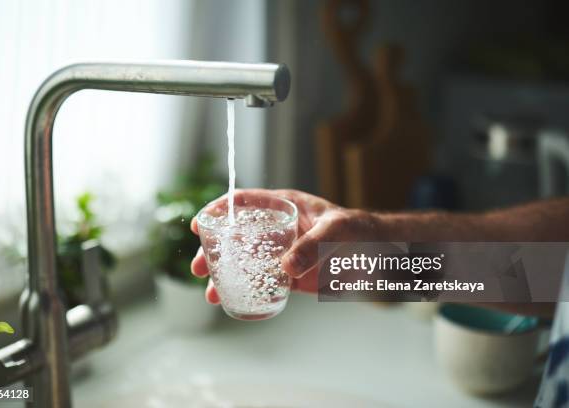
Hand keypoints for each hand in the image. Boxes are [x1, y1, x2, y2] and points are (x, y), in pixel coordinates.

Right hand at [190, 189, 376, 303]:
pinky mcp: (289, 276)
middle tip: (199, 267)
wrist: (378, 255)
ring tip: (211, 291)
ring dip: (224, 275)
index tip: (200, 224)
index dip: (219, 210)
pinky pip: (261, 282)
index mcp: (284, 207)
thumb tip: (286, 267)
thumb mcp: (337, 230)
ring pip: (243, 261)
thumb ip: (313, 245)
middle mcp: (277, 229)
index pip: (244, 203)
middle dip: (212, 251)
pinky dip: (245, 290)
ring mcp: (281, 253)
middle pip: (235, 235)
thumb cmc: (359, 230)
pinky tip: (232, 300)